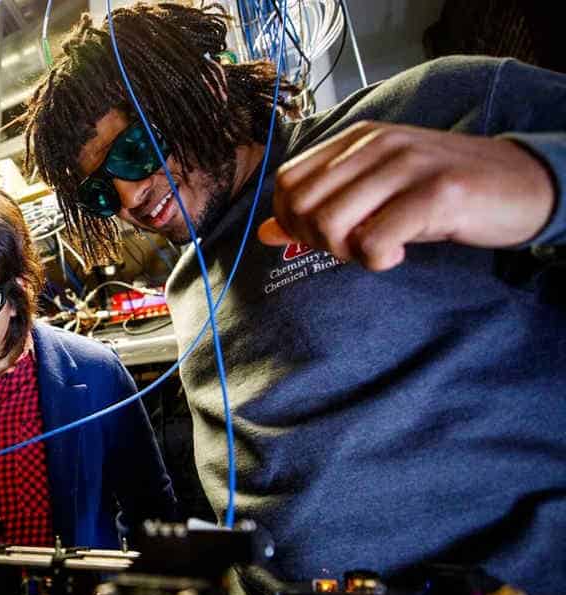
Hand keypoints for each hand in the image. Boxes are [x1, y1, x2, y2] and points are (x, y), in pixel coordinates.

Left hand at [258, 121, 554, 270]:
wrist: (522, 184)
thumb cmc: (443, 194)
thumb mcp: (377, 194)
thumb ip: (324, 204)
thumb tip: (265, 232)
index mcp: (356, 139)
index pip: (286, 181)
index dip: (290, 220)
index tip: (321, 238)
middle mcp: (376, 144)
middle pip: (301, 204)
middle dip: (314, 240)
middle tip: (350, 248)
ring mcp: (406, 164)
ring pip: (330, 221)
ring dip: (344, 252)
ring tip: (374, 251)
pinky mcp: (436, 193)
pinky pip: (375, 239)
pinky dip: (377, 260)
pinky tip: (398, 256)